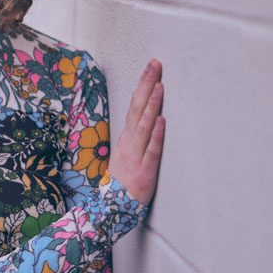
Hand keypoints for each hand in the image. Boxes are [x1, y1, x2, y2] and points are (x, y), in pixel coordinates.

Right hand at [107, 58, 165, 206]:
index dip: (143, 84)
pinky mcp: (145, 171)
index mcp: (127, 136)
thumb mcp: (127, 152)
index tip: (152, 66)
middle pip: (138, 108)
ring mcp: (136, 155)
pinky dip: (156, 135)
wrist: (111, 209)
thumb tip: (147, 115)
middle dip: (147, 85)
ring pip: (144, 125)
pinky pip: (151, 151)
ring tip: (160, 86)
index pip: (135, 104)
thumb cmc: (122, 180)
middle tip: (155, 64)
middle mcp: (130, 142)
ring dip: (152, 105)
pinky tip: (162, 121)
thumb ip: (136, 135)